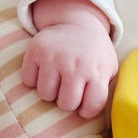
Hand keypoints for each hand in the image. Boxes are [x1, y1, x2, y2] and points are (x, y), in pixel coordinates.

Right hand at [22, 0, 117, 117]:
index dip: (88, 110)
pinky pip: (28, 81)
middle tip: (70, 90)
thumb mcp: (109, 68)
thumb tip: (94, 114)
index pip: (93, 104)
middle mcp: (75, 65)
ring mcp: (54, 57)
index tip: (85, 106)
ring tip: (58, 80)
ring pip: (45, 94)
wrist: (78, 23)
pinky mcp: (35, 51)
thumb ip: (104, 89)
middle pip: (66, 104)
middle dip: (68, 101)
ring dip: (51, 91)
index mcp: (96, 71)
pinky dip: (34, 79)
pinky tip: (45, 70)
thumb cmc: (94, 54)